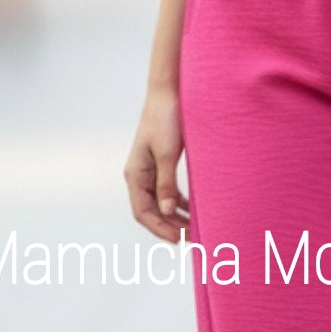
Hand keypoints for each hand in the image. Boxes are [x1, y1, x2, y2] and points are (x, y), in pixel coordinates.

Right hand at [124, 84, 190, 241]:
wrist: (169, 92)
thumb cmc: (166, 119)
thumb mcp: (167, 153)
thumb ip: (166, 183)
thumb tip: (167, 210)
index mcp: (135, 174)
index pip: (143, 212)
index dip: (160, 229)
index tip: (180, 239)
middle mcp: (139, 175)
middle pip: (151, 211)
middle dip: (170, 226)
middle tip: (193, 239)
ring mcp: (150, 170)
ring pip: (160, 203)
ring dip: (175, 217)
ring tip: (195, 229)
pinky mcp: (162, 163)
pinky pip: (167, 191)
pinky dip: (180, 202)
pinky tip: (194, 209)